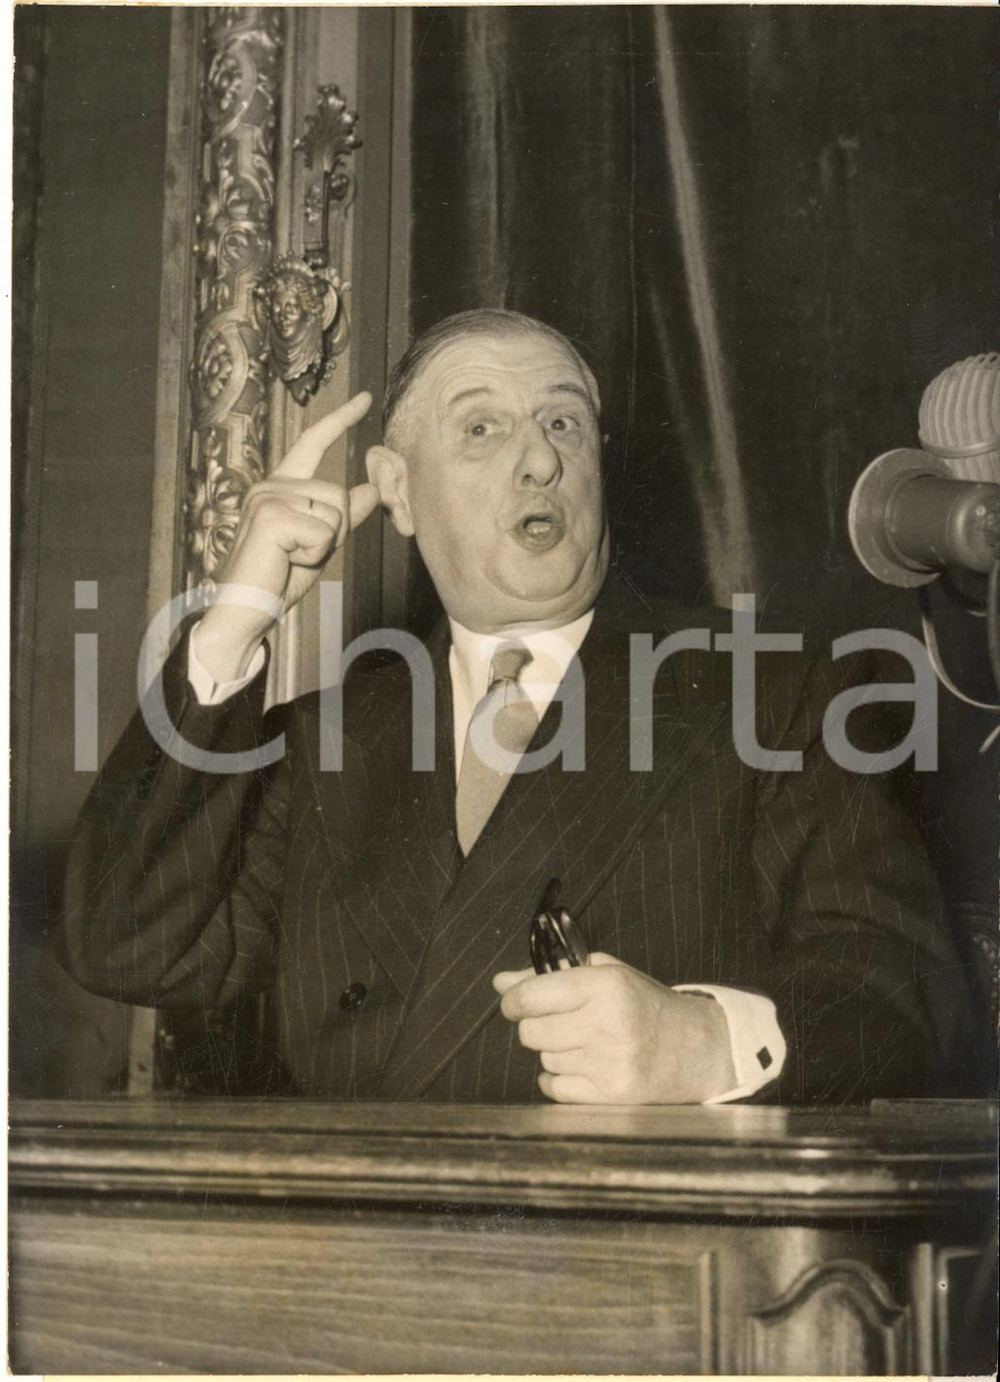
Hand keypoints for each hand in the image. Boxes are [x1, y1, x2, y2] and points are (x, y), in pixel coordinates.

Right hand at [197, 392, 378, 680]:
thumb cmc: (279, 576)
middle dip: (336, 531)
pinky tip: (286, 561)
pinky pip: (324, 533)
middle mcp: (271, 484)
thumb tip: (372, 489)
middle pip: (338, 494)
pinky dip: (315, 555)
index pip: (313, 442)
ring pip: (334, 513)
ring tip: (291, 557)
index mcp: (280, 485)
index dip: (342, 420)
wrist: (247, 608)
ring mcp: (268, 497)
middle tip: (302, 553)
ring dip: (324, 545)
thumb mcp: (320, 541)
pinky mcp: (272, 516)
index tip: (367, 399)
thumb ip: (343, 514)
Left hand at [492, 953, 735, 1103]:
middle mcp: (607, 1024)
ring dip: (555, 1052)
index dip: (514, 1000)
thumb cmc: (645, 1006)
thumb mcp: (607, 974)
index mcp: (605, 985)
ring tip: (587, 1044)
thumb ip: (552, 975)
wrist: (696, 1049)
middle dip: (538, 1026)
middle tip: (562, 1023)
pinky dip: (560, 1079)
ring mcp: (609, 1064)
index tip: (515, 1003)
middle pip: (531, 1032)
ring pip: (543, 1060)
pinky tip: (585, 1067)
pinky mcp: (611, 1096)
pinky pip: (554, 1088)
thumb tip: (501, 982)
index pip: (530, 996)